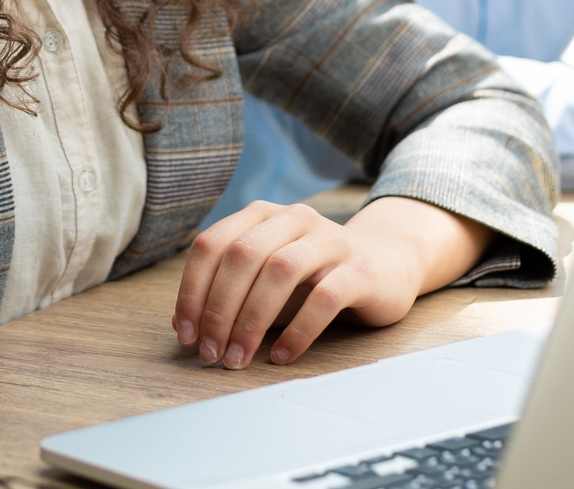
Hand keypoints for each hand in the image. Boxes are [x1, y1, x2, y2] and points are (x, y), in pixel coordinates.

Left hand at [172, 197, 488, 368]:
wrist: (388, 263)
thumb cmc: (315, 275)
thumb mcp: (267, 277)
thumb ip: (232, 293)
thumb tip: (187, 327)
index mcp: (262, 215)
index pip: (212, 244)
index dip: (192, 290)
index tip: (186, 334)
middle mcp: (293, 219)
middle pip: (242, 256)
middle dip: (219, 309)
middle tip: (211, 353)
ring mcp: (330, 240)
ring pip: (281, 270)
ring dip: (253, 320)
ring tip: (239, 358)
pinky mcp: (360, 269)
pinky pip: (325, 298)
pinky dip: (298, 330)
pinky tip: (282, 356)